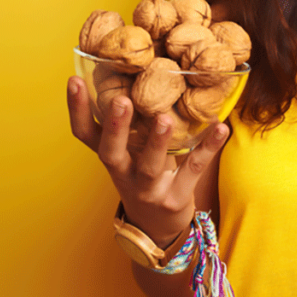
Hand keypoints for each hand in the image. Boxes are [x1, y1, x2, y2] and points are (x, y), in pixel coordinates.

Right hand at [66, 76, 230, 247]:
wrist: (159, 227)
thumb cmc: (145, 175)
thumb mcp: (131, 151)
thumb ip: (132, 121)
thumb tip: (136, 70)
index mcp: (111, 157)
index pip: (85, 134)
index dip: (77, 109)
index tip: (74, 80)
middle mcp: (123, 173)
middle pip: (111, 152)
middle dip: (115, 127)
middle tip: (120, 100)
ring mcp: (148, 189)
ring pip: (150, 165)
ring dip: (157, 141)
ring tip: (165, 119)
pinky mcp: (175, 198)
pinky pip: (193, 170)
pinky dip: (208, 148)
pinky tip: (221, 128)